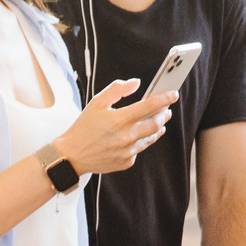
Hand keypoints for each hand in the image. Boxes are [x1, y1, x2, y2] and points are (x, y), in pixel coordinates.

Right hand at [54, 78, 173, 175]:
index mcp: (120, 119)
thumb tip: (136, 83)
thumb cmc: (83, 127)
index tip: (173, 94)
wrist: (71, 156)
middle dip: (164, 114)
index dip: (164, 98)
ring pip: (151, 137)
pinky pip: (139, 149)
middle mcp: (126, 136)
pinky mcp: (126, 162)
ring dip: (157, 128)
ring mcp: (128, 151)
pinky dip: (141, 141)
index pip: (150, 106)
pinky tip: (138, 135)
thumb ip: (117, 90)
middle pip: (156, 123)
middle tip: (167, 109)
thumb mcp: (97, 103)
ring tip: (159, 121)